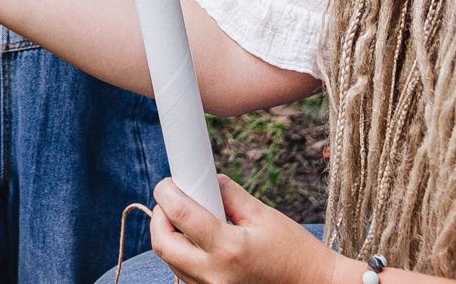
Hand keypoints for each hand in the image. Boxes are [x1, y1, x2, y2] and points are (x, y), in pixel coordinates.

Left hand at [149, 174, 347, 283]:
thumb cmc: (295, 251)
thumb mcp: (264, 215)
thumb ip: (230, 195)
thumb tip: (206, 181)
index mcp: (228, 250)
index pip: (180, 214)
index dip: (167, 192)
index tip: (167, 182)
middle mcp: (214, 275)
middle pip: (163, 244)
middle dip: (160, 218)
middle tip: (171, 200)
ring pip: (171, 262)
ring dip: (171, 236)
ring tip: (190, 219)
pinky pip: (186, 274)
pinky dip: (184, 254)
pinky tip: (201, 241)